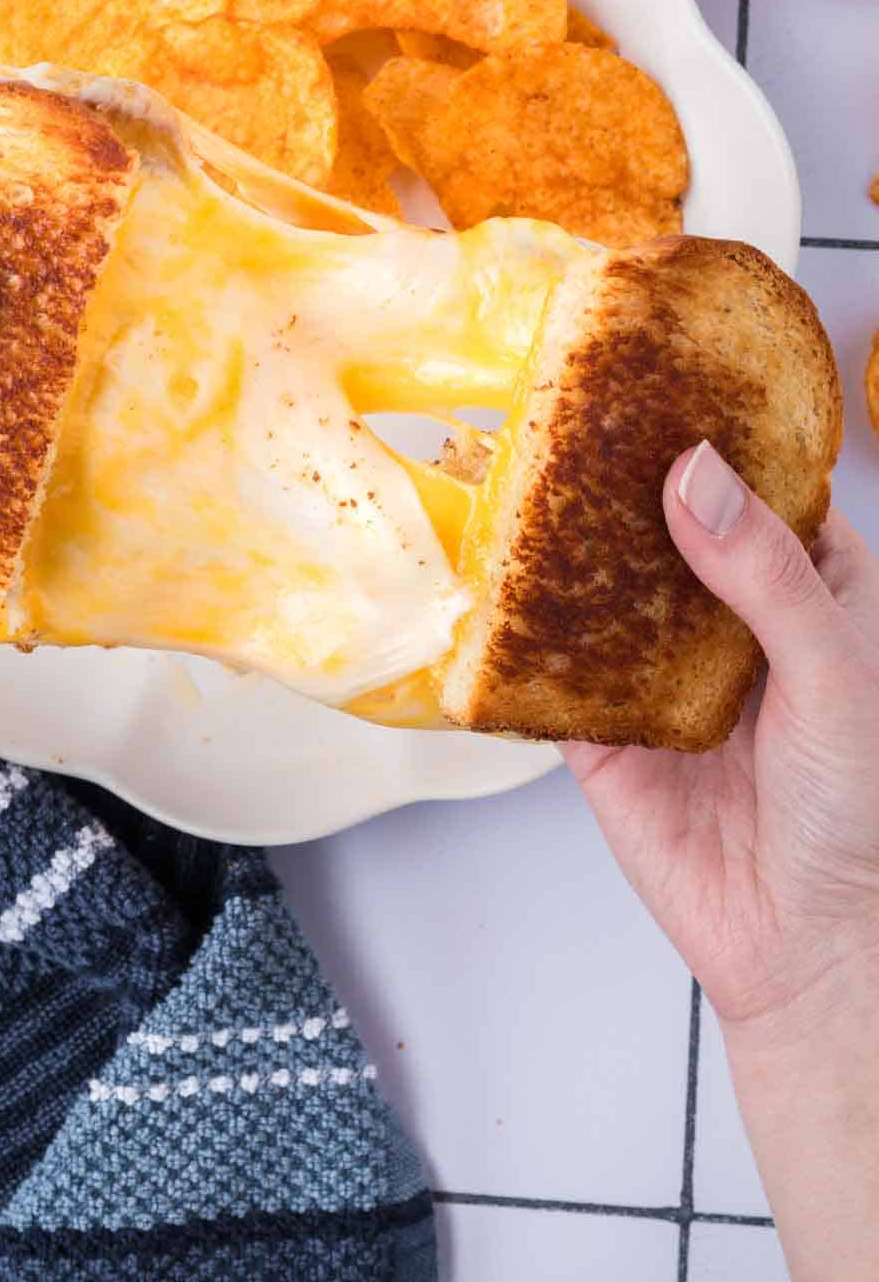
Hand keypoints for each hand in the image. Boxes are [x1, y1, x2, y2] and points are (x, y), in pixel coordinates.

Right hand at [568, 440, 878, 1279]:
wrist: (804, 950)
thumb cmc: (856, 812)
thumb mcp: (835, 674)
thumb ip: (764, 576)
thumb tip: (692, 475)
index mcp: (804, 585)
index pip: (751, 483)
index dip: (708, 427)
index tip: (654, 371)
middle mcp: (725, 614)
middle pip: (658, 522)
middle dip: (610, 472)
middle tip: (554, 406)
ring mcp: (656, 668)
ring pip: (596, 584)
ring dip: (554, 535)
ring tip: (501, 463)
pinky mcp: (598, 728)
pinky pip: (549, 666)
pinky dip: (515, 626)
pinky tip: (480, 573)